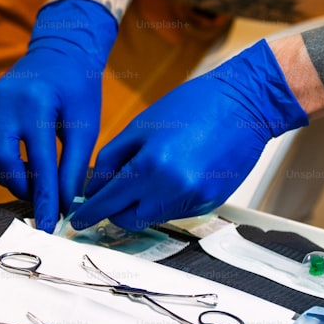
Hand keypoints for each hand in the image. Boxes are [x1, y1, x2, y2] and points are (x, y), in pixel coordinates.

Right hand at [0, 0, 117, 232]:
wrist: (59, 53)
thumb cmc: (78, 89)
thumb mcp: (85, 125)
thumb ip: (75, 165)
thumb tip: (67, 205)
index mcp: (36, 104)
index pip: (40, 162)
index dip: (46, 198)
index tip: (50, 226)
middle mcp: (4, 103)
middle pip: (2, 161)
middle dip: (22, 187)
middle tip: (42, 195)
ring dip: (4, 178)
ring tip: (29, 180)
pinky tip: (10, 168)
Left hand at [69, 40, 308, 230]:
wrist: (245, 103)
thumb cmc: (194, 106)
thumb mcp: (142, 125)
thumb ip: (112, 159)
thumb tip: (94, 187)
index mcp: (150, 165)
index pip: (109, 201)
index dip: (90, 212)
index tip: (78, 219)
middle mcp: (172, 189)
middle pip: (128, 220)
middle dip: (115, 211)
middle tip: (111, 196)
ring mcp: (194, 199)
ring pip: (152, 218)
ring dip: (142, 205)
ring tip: (150, 174)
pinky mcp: (210, 203)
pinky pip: (176, 212)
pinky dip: (166, 201)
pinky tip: (175, 175)